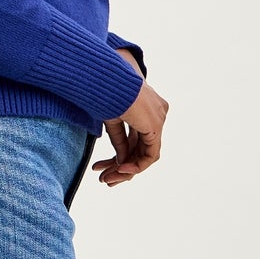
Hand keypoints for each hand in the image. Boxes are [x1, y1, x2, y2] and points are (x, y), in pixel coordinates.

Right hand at [94, 50, 167, 187]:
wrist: (107, 80)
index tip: (100, 166)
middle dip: (121, 167)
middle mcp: (157, 114)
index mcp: (146, 108)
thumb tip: (121, 160)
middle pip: (140, 149)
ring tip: (107, 178)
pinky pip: (150, 155)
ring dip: (125, 170)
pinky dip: (136, 165)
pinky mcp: (156, 126)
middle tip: (104, 178)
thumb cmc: (106, 92)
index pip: (135, 140)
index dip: (119, 156)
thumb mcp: (112, 121)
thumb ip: (119, 140)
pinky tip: (119, 169)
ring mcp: (158, 119)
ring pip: (145, 155)